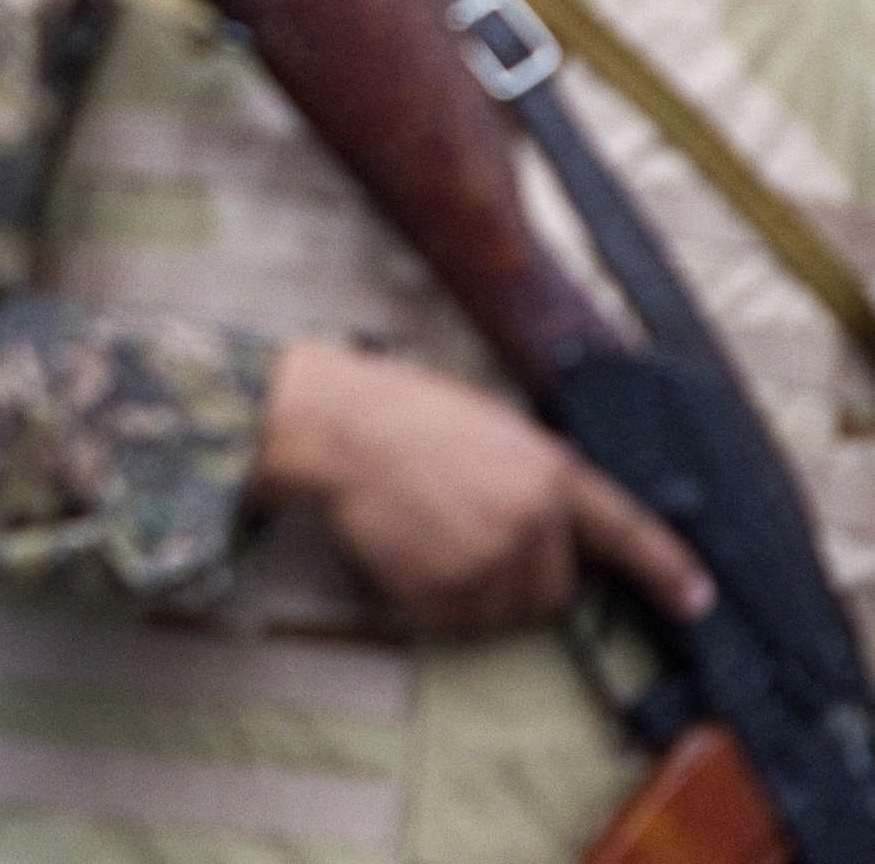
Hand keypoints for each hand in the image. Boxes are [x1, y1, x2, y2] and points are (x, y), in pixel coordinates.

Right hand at [254, 339, 712, 636]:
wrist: (338, 426)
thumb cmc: (404, 413)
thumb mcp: (494, 427)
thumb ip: (537, 475)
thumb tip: (555, 522)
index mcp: (552, 474)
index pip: (627, 532)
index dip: (667, 570)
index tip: (696, 601)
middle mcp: (533, 523)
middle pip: (554, 589)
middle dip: (521, 575)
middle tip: (466, 533)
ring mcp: (490, 560)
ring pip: (504, 611)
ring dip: (475, 590)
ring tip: (429, 536)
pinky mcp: (446, 590)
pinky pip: (454, 622)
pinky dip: (433, 602)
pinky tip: (408, 554)